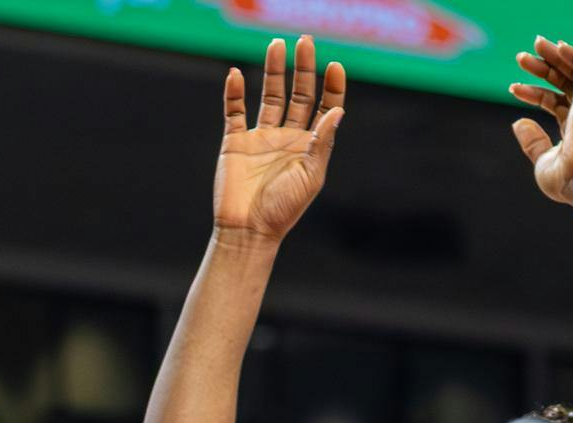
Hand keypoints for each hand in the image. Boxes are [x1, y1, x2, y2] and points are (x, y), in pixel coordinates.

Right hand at [215, 36, 345, 243]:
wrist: (248, 230)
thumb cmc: (283, 209)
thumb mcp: (310, 176)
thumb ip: (322, 142)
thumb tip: (338, 111)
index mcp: (310, 147)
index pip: (324, 109)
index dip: (332, 88)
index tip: (335, 66)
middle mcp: (287, 138)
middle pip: (297, 95)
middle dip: (303, 69)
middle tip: (305, 42)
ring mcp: (261, 137)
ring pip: (269, 96)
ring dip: (273, 71)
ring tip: (276, 45)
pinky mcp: (235, 142)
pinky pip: (234, 111)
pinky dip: (234, 92)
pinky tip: (238, 74)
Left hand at [510, 37, 572, 205]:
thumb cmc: (564, 180)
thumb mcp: (541, 160)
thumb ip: (532, 142)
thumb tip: (518, 122)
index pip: (553, 102)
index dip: (532, 93)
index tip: (512, 88)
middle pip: (563, 83)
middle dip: (543, 68)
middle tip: (521, 57)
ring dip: (556, 56)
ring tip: (536, 43)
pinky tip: (558, 46)